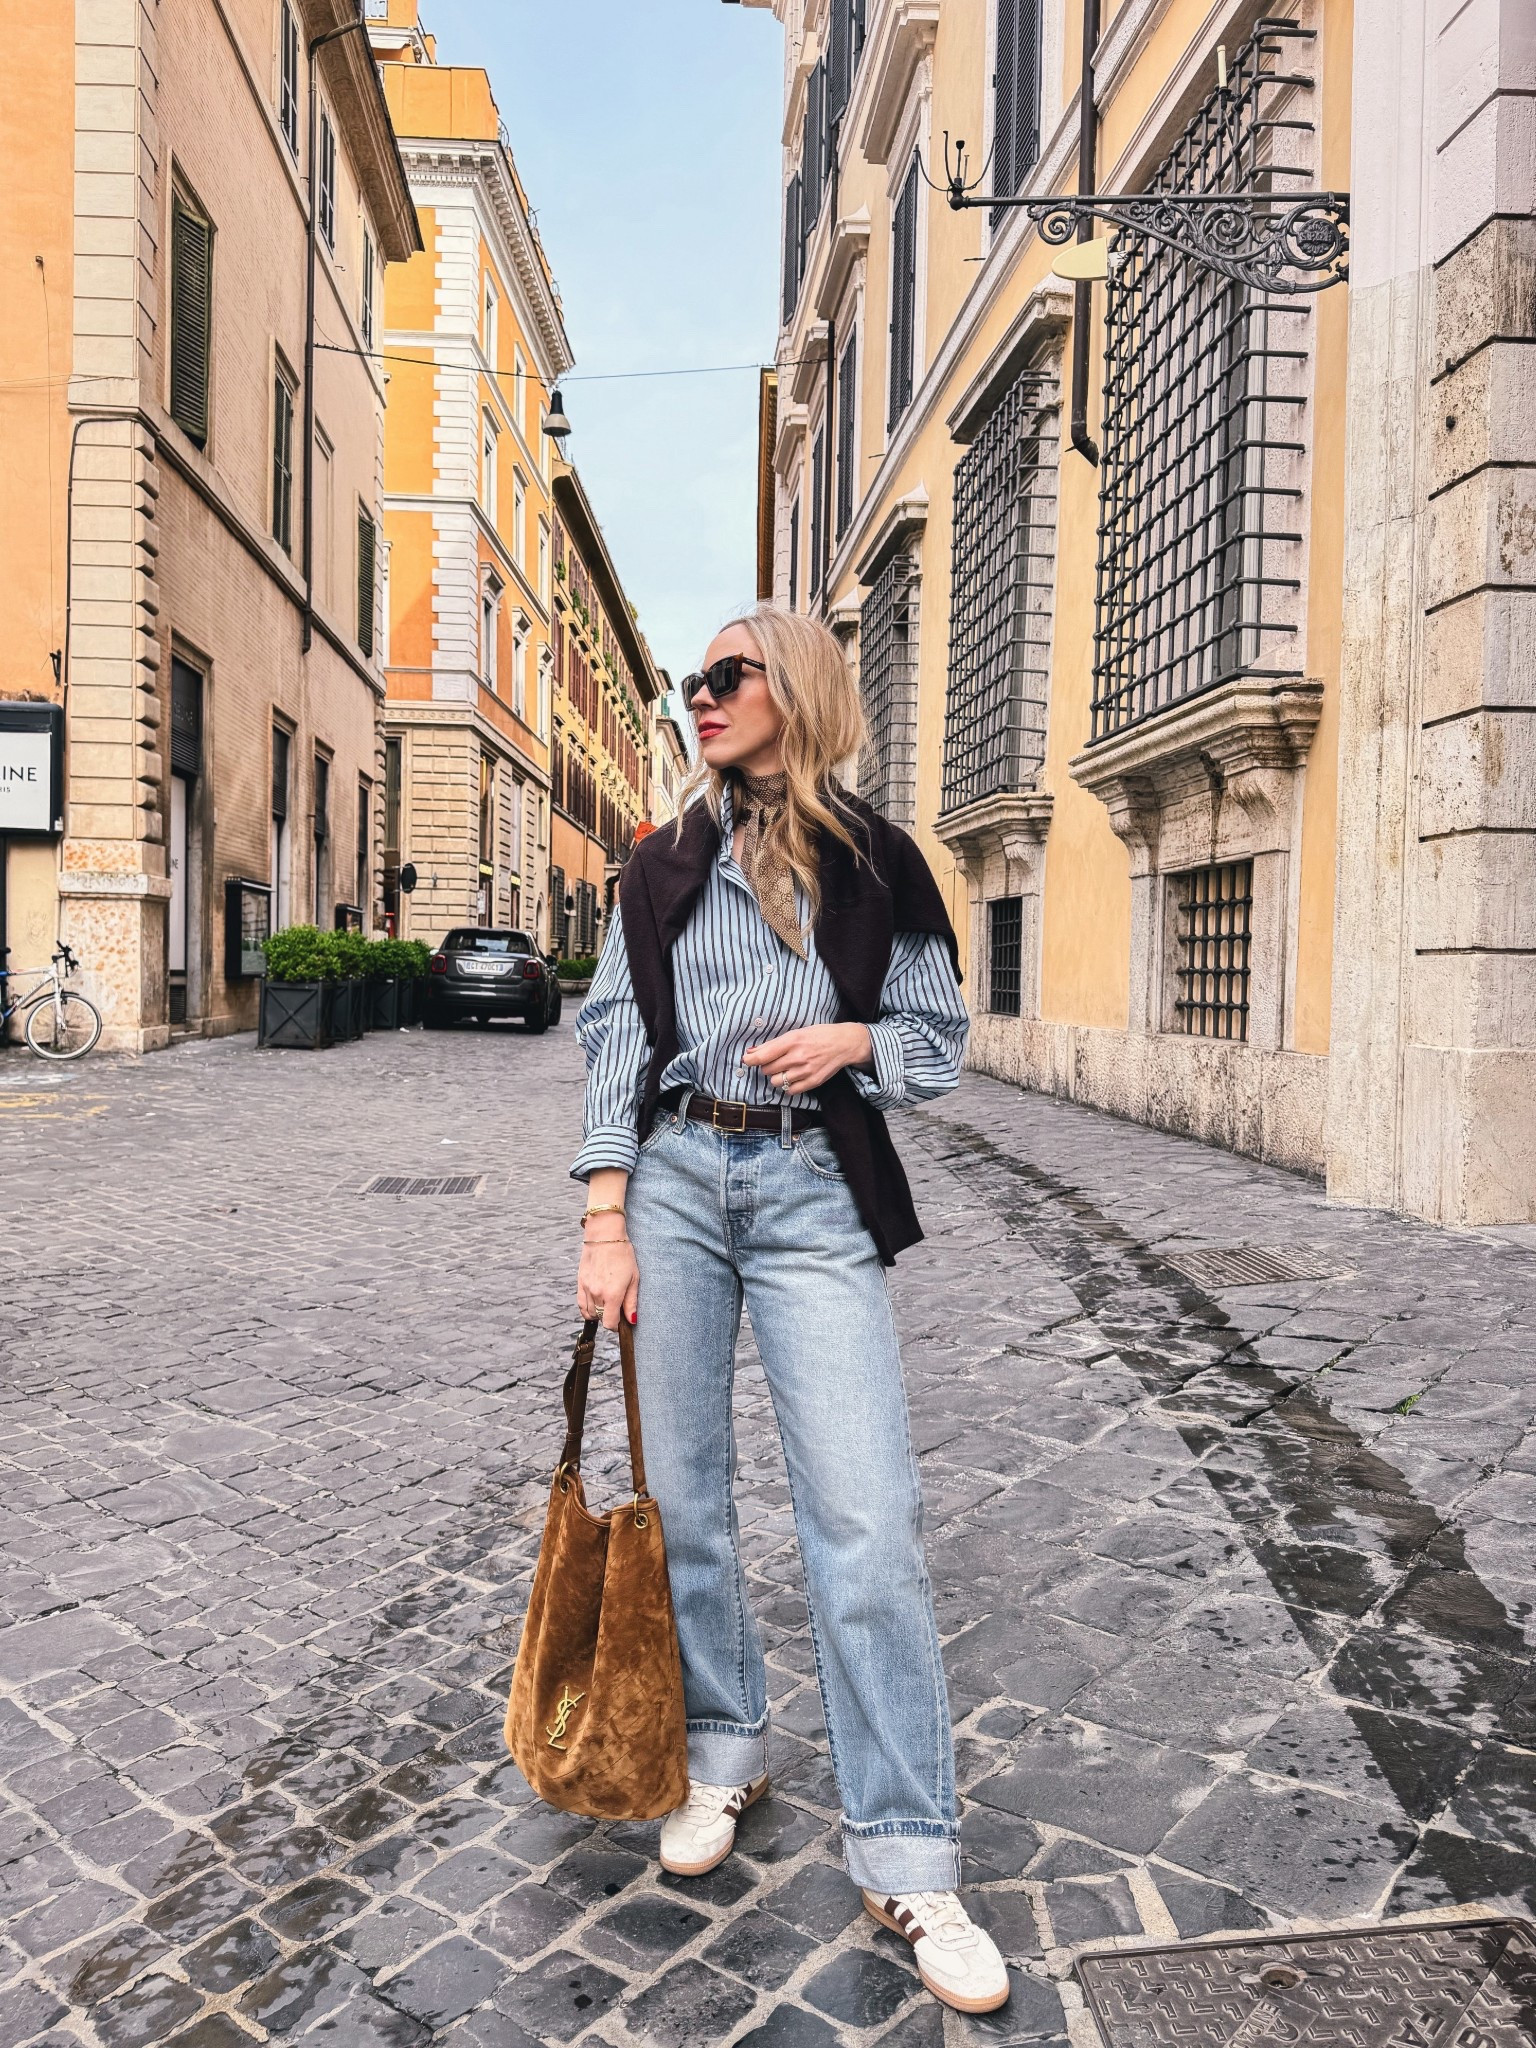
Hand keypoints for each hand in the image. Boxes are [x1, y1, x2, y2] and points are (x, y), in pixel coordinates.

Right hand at [578, 1236, 638, 1330]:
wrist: (604, 1235)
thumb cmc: (623, 1254)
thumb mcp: (634, 1278)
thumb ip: (631, 1302)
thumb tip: (632, 1320)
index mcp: (612, 1294)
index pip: (610, 1323)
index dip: (617, 1326)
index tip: (622, 1321)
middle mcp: (597, 1294)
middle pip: (601, 1319)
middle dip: (610, 1317)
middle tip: (618, 1307)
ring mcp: (586, 1289)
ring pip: (590, 1313)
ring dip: (599, 1313)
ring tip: (608, 1303)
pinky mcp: (580, 1283)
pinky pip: (581, 1305)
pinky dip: (587, 1309)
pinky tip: (596, 1304)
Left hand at [741, 1022, 872, 1094]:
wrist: (844, 1043)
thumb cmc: (818, 1035)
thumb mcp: (796, 1033)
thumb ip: (774, 1044)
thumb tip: (752, 1052)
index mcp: (792, 1041)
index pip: (763, 1055)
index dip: (751, 1059)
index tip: (747, 1060)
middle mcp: (798, 1057)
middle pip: (767, 1070)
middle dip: (767, 1066)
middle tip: (775, 1061)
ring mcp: (806, 1071)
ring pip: (776, 1082)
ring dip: (776, 1077)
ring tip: (785, 1070)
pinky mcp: (813, 1082)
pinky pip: (789, 1091)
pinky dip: (787, 1086)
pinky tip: (793, 1077)